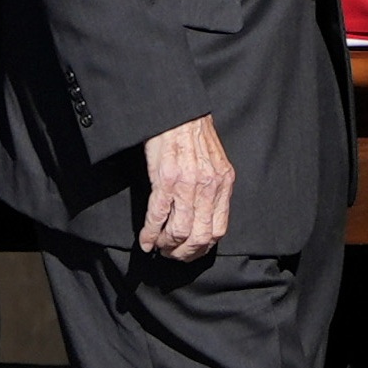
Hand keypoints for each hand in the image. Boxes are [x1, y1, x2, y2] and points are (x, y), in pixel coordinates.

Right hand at [136, 117, 233, 262]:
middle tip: (172, 254)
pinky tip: (145, 241)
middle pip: (200, 237)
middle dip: (184, 253)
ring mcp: (187, 186)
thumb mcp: (214, 161)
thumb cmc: (193, 134)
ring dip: (166, 246)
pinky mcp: (165, 181)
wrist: (178, 113)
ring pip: (179, 231)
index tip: (191, 251)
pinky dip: (150, 234)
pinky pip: (158, 217)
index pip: (219, 229)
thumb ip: (213, 186)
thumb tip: (205, 212)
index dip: (203, 247)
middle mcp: (208, 188)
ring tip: (158, 247)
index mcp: (223, 183)